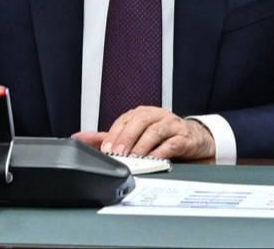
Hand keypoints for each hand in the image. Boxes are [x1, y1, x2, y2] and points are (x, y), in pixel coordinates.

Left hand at [72, 106, 214, 161]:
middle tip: (117, 154)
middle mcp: (155, 116)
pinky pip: (172, 143)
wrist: (193, 138)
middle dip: (126, 138)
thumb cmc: (161, 136)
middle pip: (139, 122)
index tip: (106, 149)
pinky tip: (154, 160)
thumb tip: (79, 138)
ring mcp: (171, 125)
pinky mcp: (184, 137)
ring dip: (142, 146)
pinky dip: (161, 152)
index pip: (125, 120)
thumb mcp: (133, 135)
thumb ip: (107, 138)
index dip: (115, 134)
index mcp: (141, 114)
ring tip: (133, 159)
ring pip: (155, 131)